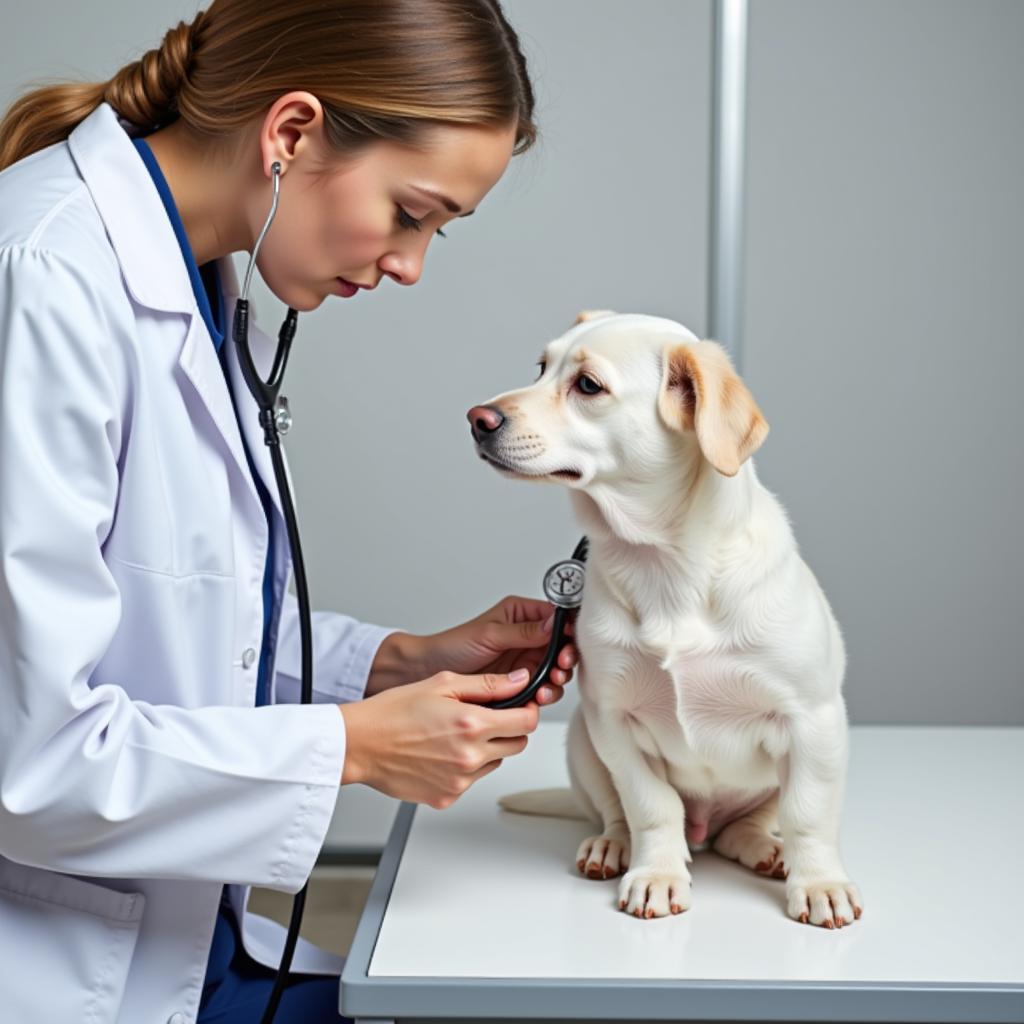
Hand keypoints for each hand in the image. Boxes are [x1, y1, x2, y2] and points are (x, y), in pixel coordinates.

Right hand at [339, 669, 543, 806]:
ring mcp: (459, 781)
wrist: (359, 744)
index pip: (527, 722)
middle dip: (508, 729)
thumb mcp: (442, 684)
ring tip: (453, 734)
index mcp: (472, 725)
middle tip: (482, 718)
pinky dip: (463, 768)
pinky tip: (439, 753)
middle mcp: (470, 757)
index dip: (526, 710)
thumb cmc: (394, 711)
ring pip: (495, 763)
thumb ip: (488, 684)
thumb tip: (521, 681)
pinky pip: (471, 780)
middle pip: (517, 745)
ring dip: (486, 749)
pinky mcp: (447, 797)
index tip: (519, 706)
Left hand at [415, 595, 577, 706]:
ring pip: (555, 669)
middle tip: (560, 666)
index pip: (556, 617)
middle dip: (565, 657)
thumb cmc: (454, 645)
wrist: (429, 671)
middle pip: (562, 645)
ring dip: (557, 679)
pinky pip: (542, 687)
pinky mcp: (521, 682)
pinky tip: (538, 696)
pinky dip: (545, 693)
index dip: (567, 630)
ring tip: (548, 685)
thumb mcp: (489, 634)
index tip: (568, 643)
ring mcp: (525, 660)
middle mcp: (527, 636)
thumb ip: (523, 631)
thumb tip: (552, 624)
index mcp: (521, 614)